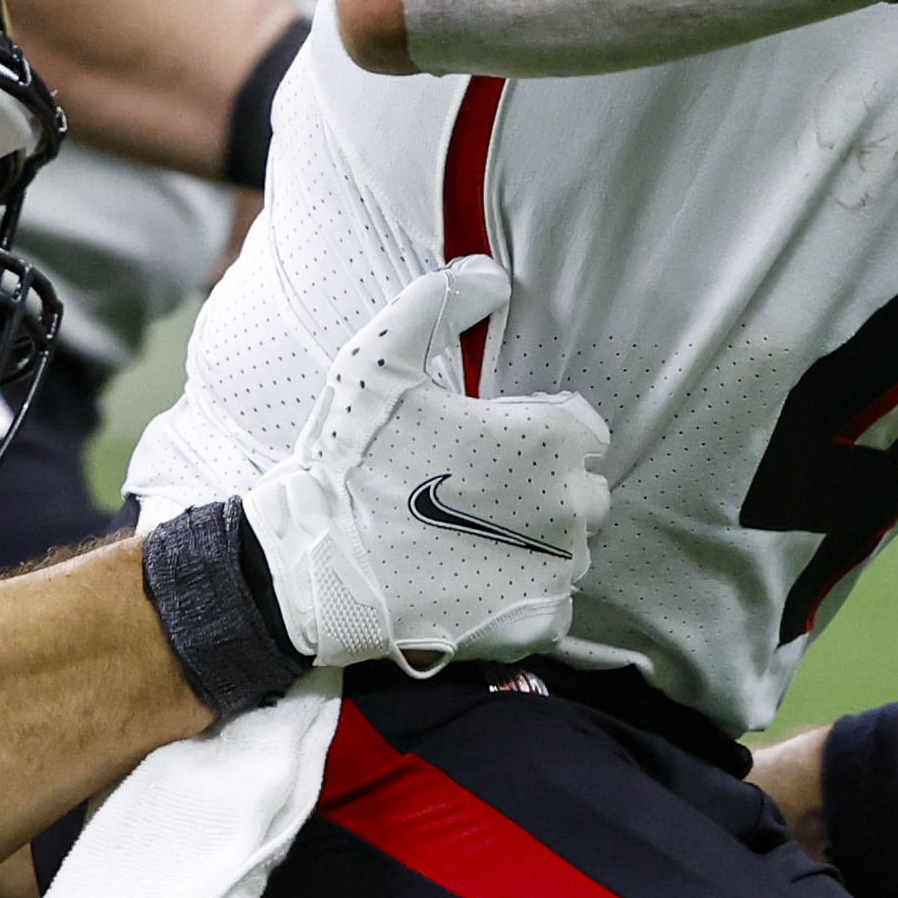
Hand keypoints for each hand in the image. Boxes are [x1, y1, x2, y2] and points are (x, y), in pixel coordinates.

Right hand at [242, 262, 609, 673]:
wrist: (314, 563)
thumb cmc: (350, 458)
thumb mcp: (380, 359)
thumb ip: (440, 303)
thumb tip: (490, 272)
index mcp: (550, 438)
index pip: (582, 431)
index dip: (536, 434)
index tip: (489, 446)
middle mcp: (570, 505)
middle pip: (583, 492)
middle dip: (542, 490)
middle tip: (478, 495)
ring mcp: (557, 570)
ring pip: (572, 550)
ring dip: (536, 544)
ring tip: (471, 541)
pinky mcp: (535, 624)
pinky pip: (557, 605)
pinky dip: (526, 598)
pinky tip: (476, 583)